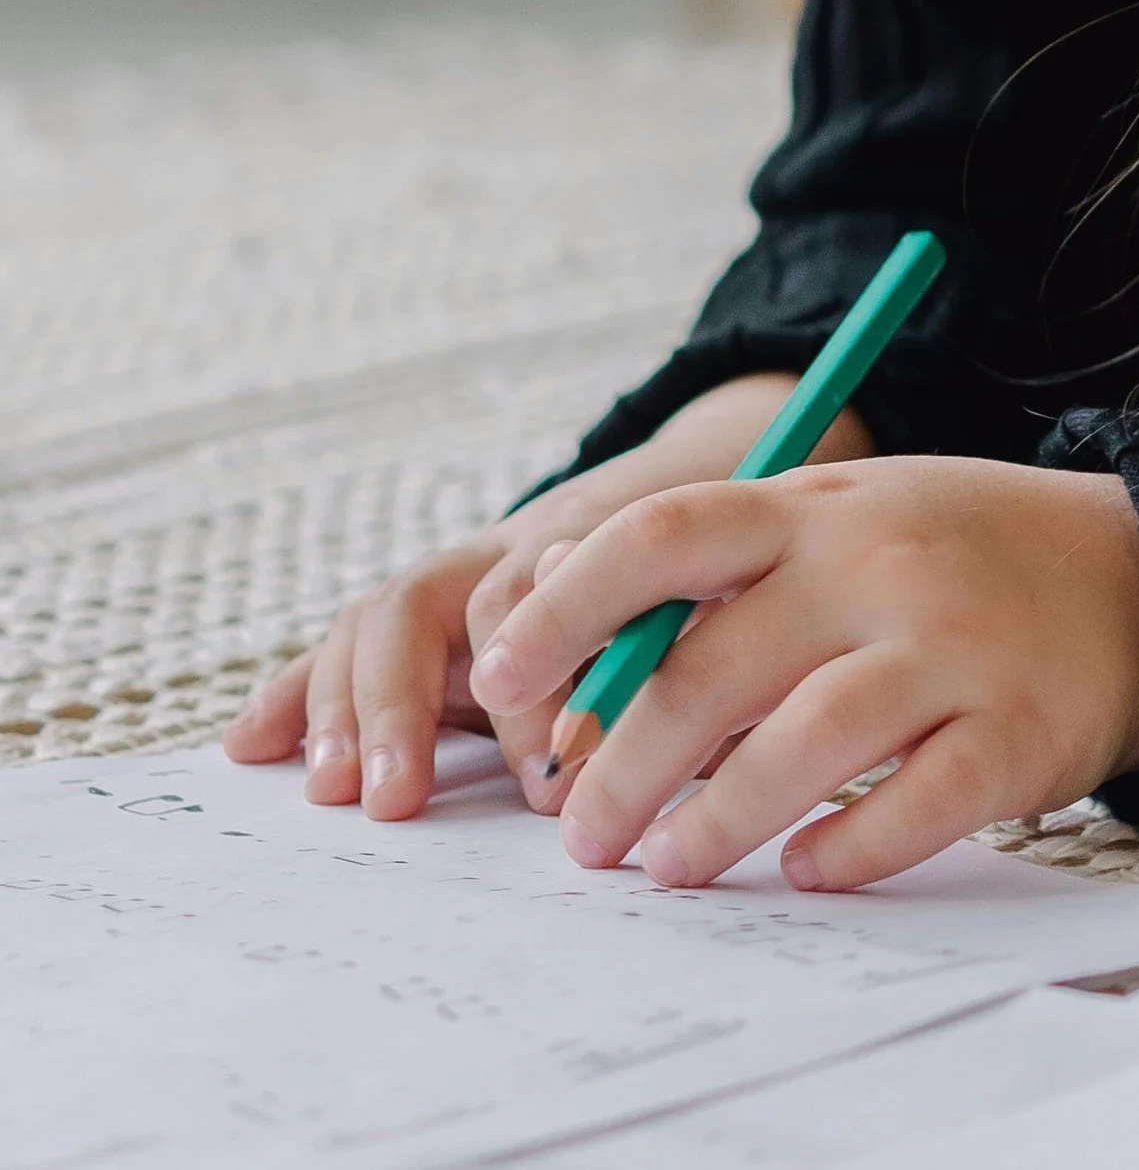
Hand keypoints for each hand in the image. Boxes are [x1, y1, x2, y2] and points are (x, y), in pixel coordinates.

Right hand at [220, 374, 829, 818]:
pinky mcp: (430, 620)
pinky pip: (354, 646)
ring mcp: (467, 576)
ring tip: (332, 791)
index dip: (535, 675)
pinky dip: (302, 694)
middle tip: (400, 797)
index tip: (547, 769)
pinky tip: (249, 745)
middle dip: (404, 700)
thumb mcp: (729, 608)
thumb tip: (620, 739)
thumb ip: (681, 656)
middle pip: (433, 598)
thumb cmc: (727, 583)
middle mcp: (514, 550)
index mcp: (595, 540)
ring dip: (348, 705)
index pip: (539, 587)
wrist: (712, 502)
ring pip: (385, 614)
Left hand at [466, 454, 1138, 891]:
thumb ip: (725, 562)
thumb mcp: (843, 515)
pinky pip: (909, 808)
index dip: (567, 606)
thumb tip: (572, 620)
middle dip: (621, 762)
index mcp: (818, 503)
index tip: (498, 678)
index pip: (662, 536)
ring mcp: (949, 646)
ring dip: (714, 822)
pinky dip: (841, 852)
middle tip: (580, 832)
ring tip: (667, 867)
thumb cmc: (960, 552)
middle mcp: (875, 564)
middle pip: (712, 666)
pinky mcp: (1015, 730)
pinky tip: (801, 871)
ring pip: (800, 745)